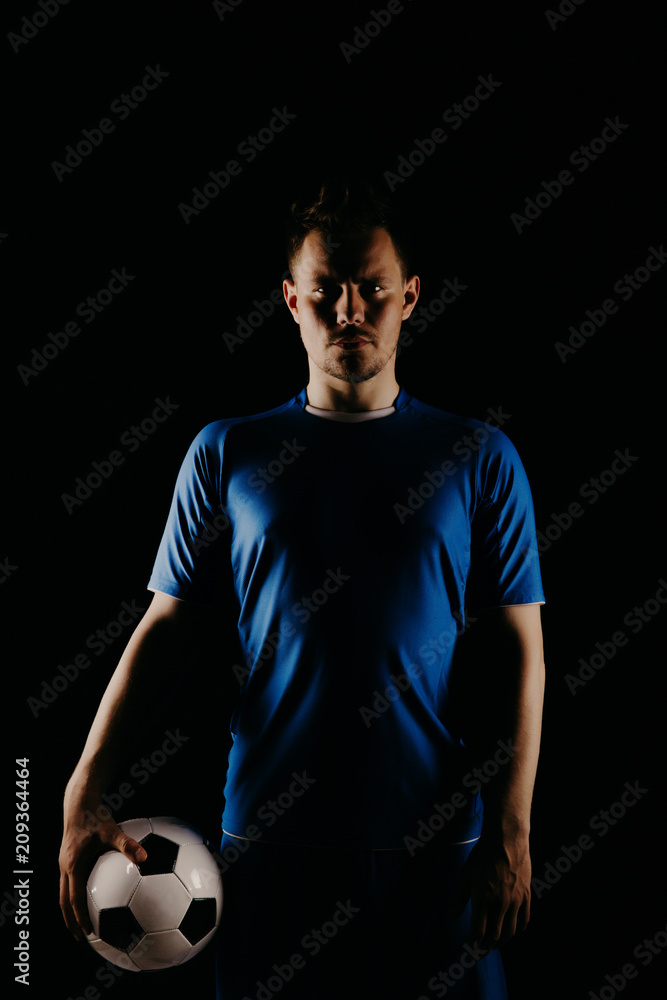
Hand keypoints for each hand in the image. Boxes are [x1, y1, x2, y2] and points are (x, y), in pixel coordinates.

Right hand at [59, 791, 146, 941]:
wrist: (80, 802)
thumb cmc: (96, 816)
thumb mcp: (113, 831)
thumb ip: (128, 845)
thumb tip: (145, 858)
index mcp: (73, 865)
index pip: (74, 899)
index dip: (81, 918)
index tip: (89, 933)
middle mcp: (65, 866)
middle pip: (63, 901)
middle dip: (71, 921)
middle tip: (82, 938)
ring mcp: (64, 862)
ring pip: (63, 893)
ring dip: (71, 910)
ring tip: (83, 924)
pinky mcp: (67, 858)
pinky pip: (68, 882)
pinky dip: (74, 895)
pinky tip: (90, 896)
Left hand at [449, 833, 530, 950]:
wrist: (506, 839)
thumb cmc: (482, 855)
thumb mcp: (465, 875)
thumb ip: (459, 899)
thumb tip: (452, 917)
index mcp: (483, 897)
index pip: (478, 931)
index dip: (473, 944)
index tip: (469, 951)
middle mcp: (500, 902)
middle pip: (494, 936)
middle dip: (486, 948)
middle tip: (480, 953)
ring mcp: (516, 900)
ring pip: (510, 932)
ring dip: (501, 942)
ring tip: (493, 945)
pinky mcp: (526, 896)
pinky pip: (524, 921)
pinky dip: (516, 932)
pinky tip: (510, 933)